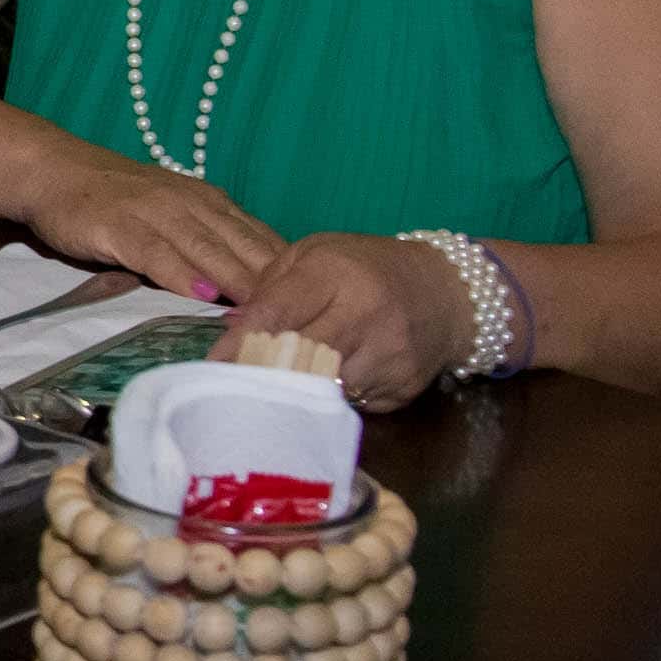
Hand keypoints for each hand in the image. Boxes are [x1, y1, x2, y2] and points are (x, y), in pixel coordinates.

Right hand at [15, 139, 281, 307]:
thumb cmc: (117, 202)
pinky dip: (181, 274)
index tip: (315, 311)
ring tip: (262, 316)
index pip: (262, 242)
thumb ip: (209, 249)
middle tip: (300, 324)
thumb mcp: (173, 219)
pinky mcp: (120, 226)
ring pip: (208, 250)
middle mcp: (192, 204)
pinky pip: (157, 253)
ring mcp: (156, 213)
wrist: (55, 171)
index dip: (289, 277)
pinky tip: (200, 295)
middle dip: (274, 287)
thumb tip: (251, 295)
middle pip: (243, 249)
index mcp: (211, 204)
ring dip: (237, 283)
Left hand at [226, 232, 471, 410]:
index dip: (239, 343)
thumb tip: (232, 330)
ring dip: (297, 391)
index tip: (212, 366)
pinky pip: (352, 404)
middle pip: (297, 357)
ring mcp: (388, 354)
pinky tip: (332, 385)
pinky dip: (332, 399)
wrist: (448, 291)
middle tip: (233, 387)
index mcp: (334, 272)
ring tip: (279, 387)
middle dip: (262, 374)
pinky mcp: (403, 387)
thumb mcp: (317, 256)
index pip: (276, 313)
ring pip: (322, 388)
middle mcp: (364, 312)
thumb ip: (272, 287)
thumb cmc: (367, 269)